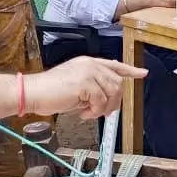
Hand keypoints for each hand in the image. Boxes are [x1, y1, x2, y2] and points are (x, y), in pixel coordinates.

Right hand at [25, 56, 147, 119]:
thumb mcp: (76, 86)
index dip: (130, 70)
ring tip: (88, 112)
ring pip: (112, 93)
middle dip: (113, 102)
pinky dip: (93, 112)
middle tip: (101, 113)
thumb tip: (108, 101)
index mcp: (88, 62)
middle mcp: (90, 64)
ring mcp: (88, 72)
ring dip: (102, 108)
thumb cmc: (50, 92)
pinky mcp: (85, 83)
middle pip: (117, 83)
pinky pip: (101, 102)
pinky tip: (82, 113)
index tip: (143, 73)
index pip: (114, 65)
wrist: (33, 92)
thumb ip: (93, 87)